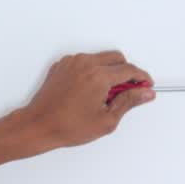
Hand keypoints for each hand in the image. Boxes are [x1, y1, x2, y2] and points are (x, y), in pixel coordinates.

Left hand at [20, 51, 154, 150]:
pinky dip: (92, 71)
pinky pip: (85, 61)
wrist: (38, 125)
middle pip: (117, 58)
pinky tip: (90, 91)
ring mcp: (72, 62)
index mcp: (98, 76)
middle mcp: (85, 64)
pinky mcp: (62, 65)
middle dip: (126, 72)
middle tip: (128, 91)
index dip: (142, 78)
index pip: (129, 70)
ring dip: (109, 70)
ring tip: (105, 95)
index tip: (146, 85)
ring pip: (100, 58)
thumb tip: (145, 93)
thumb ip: (129, 102)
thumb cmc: (66, 125)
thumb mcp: (106, 119)